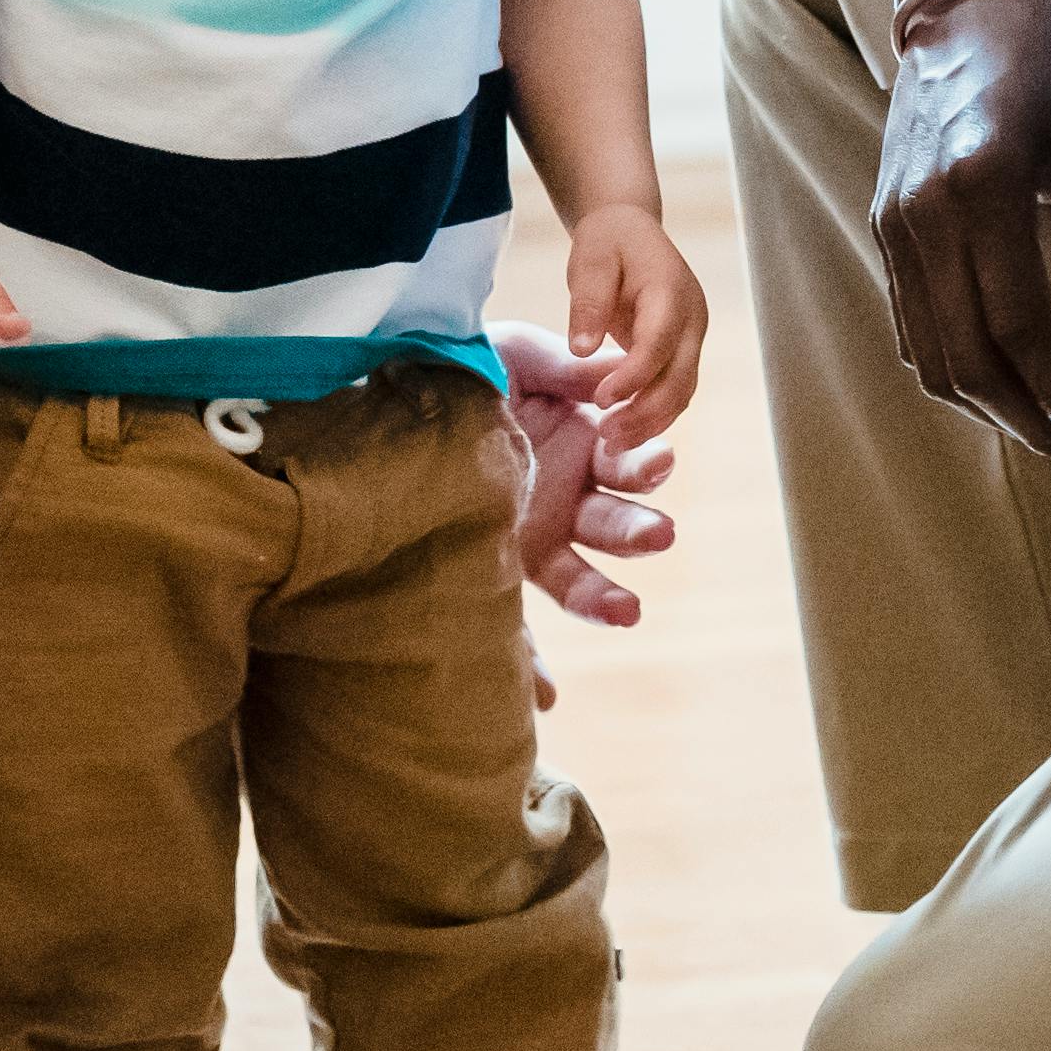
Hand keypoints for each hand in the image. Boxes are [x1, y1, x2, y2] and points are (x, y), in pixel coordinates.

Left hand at [492, 325, 681, 710]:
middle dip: (637, 530)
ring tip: (627, 611)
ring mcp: (528, 538)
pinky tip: (543, 695)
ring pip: (579, 579)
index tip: (656, 463)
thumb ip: (570, 369)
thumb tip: (623, 374)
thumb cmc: (463, 367)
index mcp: (580, 446)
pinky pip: (515, 624)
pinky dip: (531, 664)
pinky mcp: (490, 569)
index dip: (643, 470)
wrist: (392, 386)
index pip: (625, 468)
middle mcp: (562, 499)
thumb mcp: (517, 355)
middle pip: (612, 525)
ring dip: (607, 597)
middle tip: (657, 534)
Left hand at [556, 199, 710, 445]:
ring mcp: (692, 336)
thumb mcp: (590, 259)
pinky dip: (654, 414)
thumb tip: (582, 349)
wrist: (630, 231)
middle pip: (680, 377)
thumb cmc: (607, 242)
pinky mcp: (683, 350)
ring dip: (652, 422)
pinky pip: (676, 389)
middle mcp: (692, 317)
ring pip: (683, 391)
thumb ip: (588, 302)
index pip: (659, 343)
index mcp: (671, 290)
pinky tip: (625, 431)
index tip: (601, 400)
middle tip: (606, 438)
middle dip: (646, 413)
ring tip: (612, 443)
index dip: (634, 377)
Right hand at [873, 0, 1050, 465]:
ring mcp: (894, 218)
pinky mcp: (885, 221)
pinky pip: (909, 320)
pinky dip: (949, 366)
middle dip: (1020, 416)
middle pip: (962, 354)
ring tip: (1043, 427)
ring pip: (927, 350)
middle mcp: (923, 209)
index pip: (1013, 326)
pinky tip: (1000, 383)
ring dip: (984, 403)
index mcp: (981, 180)